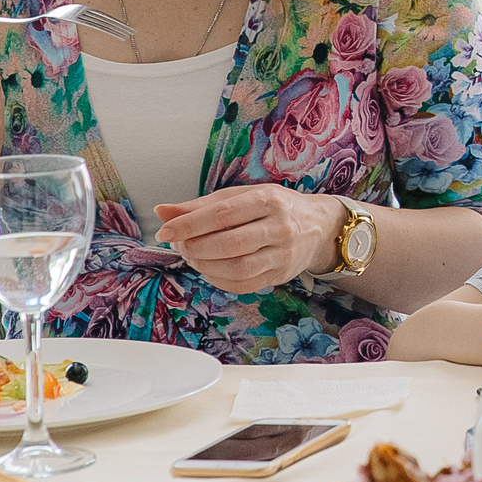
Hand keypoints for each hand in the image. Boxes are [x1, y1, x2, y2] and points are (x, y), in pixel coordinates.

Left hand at [154, 187, 344, 295]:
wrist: (319, 227)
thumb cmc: (275, 208)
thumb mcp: (242, 196)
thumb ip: (201, 205)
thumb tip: (162, 211)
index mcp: (268, 199)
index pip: (223, 213)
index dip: (189, 224)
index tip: (166, 232)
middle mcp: (279, 227)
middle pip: (229, 244)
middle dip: (196, 248)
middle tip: (181, 246)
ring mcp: (282, 253)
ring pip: (237, 268)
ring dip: (206, 266)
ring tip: (194, 258)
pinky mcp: (281, 275)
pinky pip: (244, 284)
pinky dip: (219, 280)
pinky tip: (211, 269)